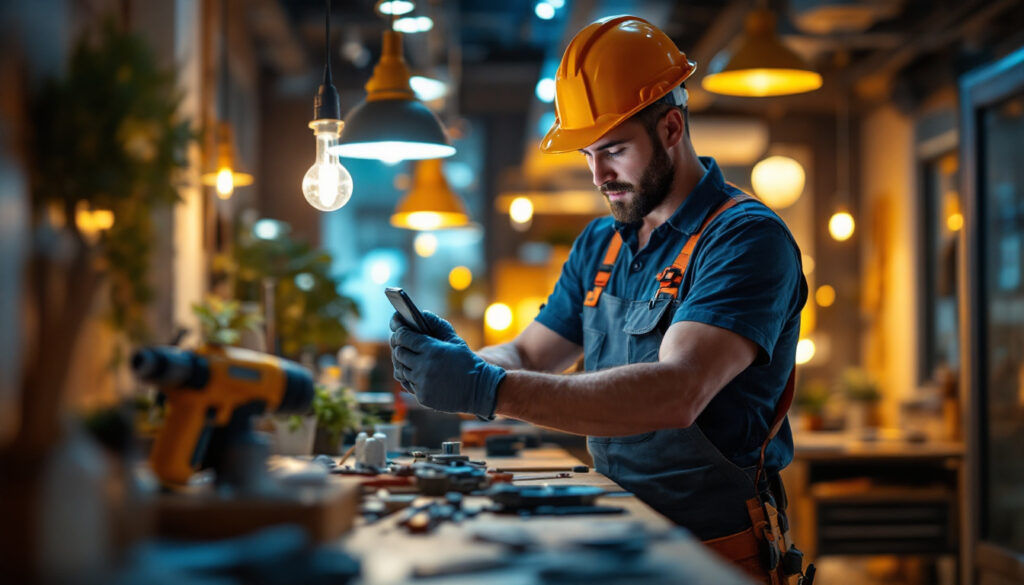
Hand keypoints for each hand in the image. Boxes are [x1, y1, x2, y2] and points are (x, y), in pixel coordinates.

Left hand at [389, 311, 505, 418]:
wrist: (479, 389)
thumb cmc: (467, 362)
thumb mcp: (455, 340)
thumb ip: (437, 325)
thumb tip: (421, 313)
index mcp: (432, 349)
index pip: (404, 337)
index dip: (399, 332)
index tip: (400, 331)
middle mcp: (423, 366)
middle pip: (399, 353)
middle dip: (399, 347)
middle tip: (403, 345)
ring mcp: (422, 383)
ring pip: (401, 370)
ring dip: (404, 364)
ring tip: (410, 360)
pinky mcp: (422, 396)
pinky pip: (408, 384)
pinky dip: (410, 378)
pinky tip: (417, 374)